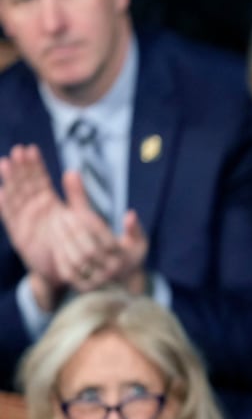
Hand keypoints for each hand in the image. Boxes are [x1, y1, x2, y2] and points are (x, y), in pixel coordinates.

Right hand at [0, 145, 66, 285]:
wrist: (67, 269)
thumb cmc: (73, 242)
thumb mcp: (78, 216)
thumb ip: (76, 195)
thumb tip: (73, 170)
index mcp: (47, 203)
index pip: (39, 179)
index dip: (34, 165)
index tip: (31, 149)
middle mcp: (34, 209)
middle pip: (25, 184)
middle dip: (21, 168)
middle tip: (18, 151)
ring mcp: (25, 220)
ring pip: (15, 196)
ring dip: (10, 181)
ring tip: (6, 164)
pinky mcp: (19, 234)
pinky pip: (10, 217)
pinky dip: (4, 205)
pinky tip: (0, 193)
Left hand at [46, 170, 122, 291]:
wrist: (123, 280)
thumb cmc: (126, 253)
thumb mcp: (136, 239)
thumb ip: (133, 227)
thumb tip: (130, 215)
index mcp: (125, 259)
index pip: (106, 239)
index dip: (91, 223)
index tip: (78, 211)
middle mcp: (112, 272)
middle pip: (90, 251)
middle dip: (75, 231)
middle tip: (63, 215)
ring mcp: (98, 281)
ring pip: (77, 261)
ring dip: (64, 241)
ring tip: (56, 225)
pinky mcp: (84, 287)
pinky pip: (68, 272)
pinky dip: (60, 256)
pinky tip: (56, 242)